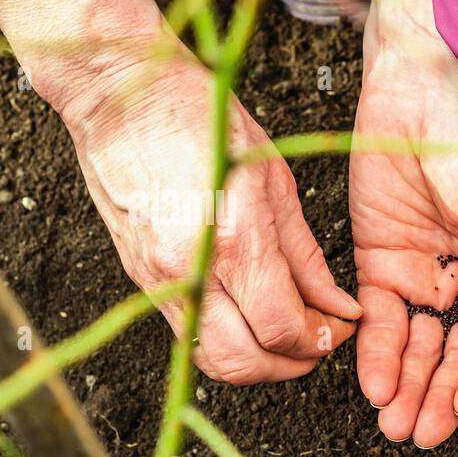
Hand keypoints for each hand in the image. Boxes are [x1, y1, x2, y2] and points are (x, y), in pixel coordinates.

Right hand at [61, 51, 360, 383]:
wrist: (118, 92)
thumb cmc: (196, 116)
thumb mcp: (275, 180)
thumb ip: (306, 256)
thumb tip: (336, 305)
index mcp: (233, 240)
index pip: (282, 328)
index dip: (320, 341)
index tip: (339, 329)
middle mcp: (189, 269)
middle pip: (246, 362)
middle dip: (292, 363)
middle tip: (319, 342)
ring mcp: (157, 279)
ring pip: (212, 359)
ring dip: (257, 361)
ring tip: (288, 333)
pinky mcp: (140, 279)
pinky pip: (189, 333)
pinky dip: (226, 340)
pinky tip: (250, 316)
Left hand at [351, 0, 457, 445]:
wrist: (422, 83)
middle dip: (444, 398)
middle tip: (427, 433)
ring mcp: (428, 277)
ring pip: (419, 350)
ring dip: (409, 390)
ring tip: (399, 426)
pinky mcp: (381, 264)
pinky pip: (377, 322)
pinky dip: (375, 357)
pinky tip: (375, 387)